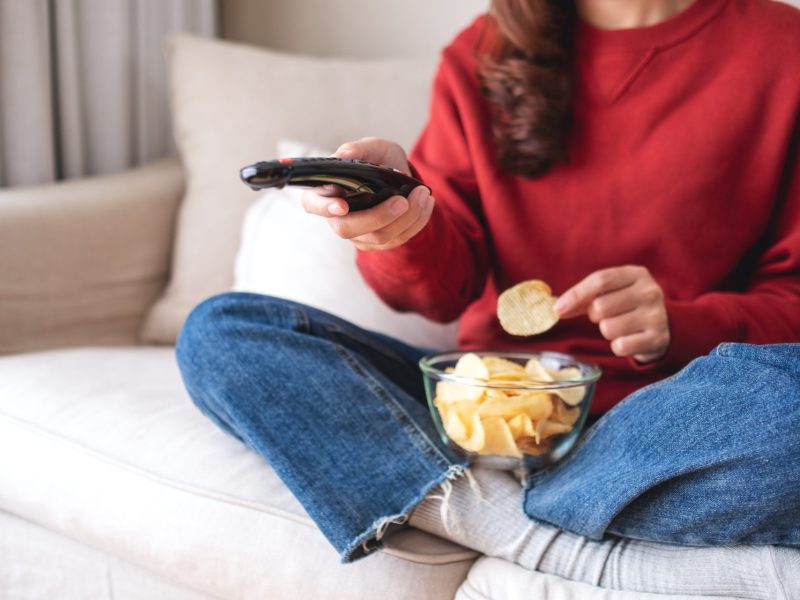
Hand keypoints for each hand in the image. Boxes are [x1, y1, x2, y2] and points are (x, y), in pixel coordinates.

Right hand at [300, 137, 434, 250]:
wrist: (401, 177)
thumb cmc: (380, 161)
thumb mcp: (374, 148)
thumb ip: (359, 149)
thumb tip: (343, 154)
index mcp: (326, 192)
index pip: (313, 204)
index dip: (324, 207)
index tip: (342, 205)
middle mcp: (338, 218)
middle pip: (348, 229)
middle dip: (377, 216)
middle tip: (402, 200)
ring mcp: (359, 234)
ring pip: (379, 237)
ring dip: (406, 217)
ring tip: (422, 193)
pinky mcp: (380, 242)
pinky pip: (399, 239)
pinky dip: (417, 220)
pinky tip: (426, 203)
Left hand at [554, 265, 669, 362]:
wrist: (663, 326)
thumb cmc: (628, 305)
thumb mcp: (612, 292)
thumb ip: (585, 296)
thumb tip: (558, 308)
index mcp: (636, 274)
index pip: (600, 280)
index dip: (576, 295)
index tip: (559, 308)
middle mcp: (649, 292)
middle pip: (601, 306)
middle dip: (595, 316)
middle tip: (606, 316)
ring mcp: (656, 316)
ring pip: (608, 328)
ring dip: (607, 331)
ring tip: (620, 327)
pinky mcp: (657, 339)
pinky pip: (620, 346)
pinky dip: (618, 346)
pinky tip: (629, 339)